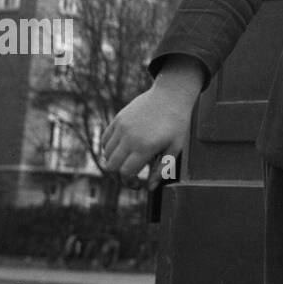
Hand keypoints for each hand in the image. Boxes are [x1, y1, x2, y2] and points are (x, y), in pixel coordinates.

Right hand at [100, 65, 199, 183]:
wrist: (171, 95)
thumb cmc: (177, 123)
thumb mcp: (176, 147)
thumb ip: (162, 169)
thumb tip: (150, 188)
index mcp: (145, 146)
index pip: (126, 173)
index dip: (130, 183)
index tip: (138, 184)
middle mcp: (130, 137)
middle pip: (112, 167)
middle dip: (119, 176)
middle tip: (131, 176)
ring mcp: (121, 127)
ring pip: (106, 155)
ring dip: (114, 162)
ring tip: (128, 162)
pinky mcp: (118, 119)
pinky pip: (105, 140)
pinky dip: (109, 149)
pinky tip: (122, 150)